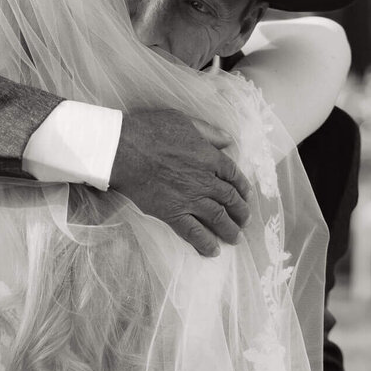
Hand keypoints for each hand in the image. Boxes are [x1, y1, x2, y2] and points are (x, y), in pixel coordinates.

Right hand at [109, 109, 251, 255]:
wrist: (123, 150)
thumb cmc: (150, 131)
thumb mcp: (184, 120)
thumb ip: (208, 132)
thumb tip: (228, 141)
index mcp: (210, 157)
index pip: (234, 175)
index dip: (243, 188)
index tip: (246, 196)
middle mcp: (205, 180)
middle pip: (230, 199)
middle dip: (240, 212)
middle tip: (244, 221)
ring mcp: (190, 198)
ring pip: (218, 217)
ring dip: (229, 230)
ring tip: (234, 238)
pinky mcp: (172, 213)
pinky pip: (193, 232)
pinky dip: (205, 243)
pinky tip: (212, 251)